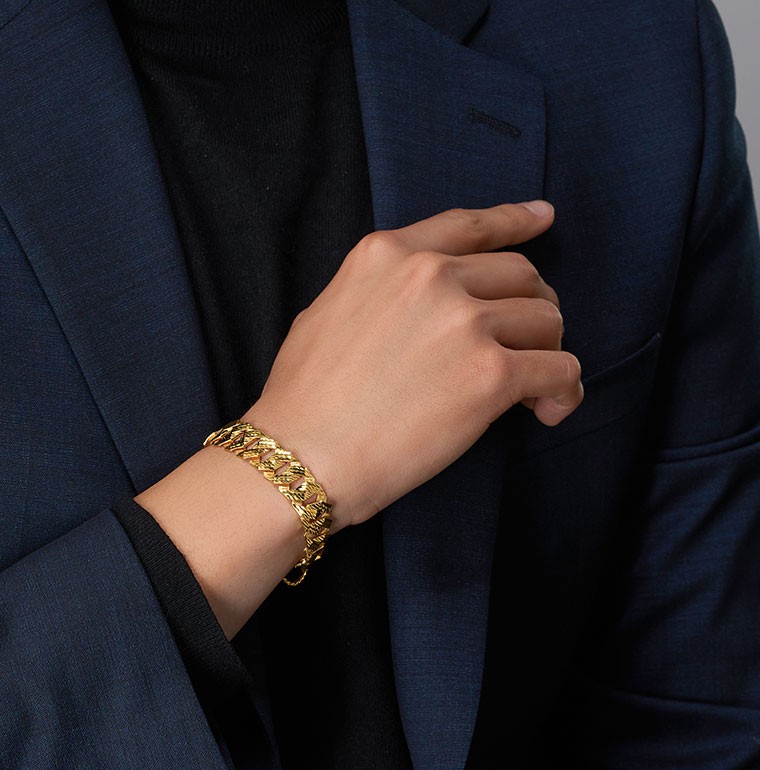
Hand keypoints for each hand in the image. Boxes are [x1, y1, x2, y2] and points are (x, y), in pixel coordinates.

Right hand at [242, 201, 581, 529]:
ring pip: (547, 320)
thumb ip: (379, 292)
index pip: (470, 226)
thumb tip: (414, 307)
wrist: (300, 456)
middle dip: (531, 311)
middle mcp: (430, 275)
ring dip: (546, 354)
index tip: (544, 218)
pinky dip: (564, 391)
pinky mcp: (490, 373)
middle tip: (524, 348)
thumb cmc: (302, 400)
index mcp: (387, 255)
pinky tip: (550, 410)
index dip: (516, 220)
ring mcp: (464, 322)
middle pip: (521, 275)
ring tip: (532, 392)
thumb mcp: (326, 313)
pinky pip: (559, 369)